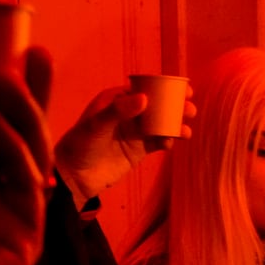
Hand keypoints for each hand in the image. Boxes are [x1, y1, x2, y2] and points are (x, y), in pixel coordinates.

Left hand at [0, 48, 53, 264]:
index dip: (5, 87)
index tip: (9, 47)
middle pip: (23, 131)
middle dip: (30, 94)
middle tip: (30, 55)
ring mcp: (11, 212)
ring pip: (32, 154)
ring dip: (23, 116)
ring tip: (4, 82)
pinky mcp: (22, 237)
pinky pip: (26, 187)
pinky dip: (14, 153)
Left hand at [54, 84, 195, 206]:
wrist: (74, 177)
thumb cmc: (80, 145)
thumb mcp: (97, 125)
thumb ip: (120, 111)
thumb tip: (145, 98)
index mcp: (116, 99)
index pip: (145, 88)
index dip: (165, 87)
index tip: (183, 89)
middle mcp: (127, 113)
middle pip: (157, 105)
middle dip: (175, 106)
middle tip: (189, 109)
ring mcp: (134, 132)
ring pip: (161, 124)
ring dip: (175, 125)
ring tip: (185, 130)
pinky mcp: (138, 150)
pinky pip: (157, 142)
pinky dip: (167, 141)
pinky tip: (169, 144)